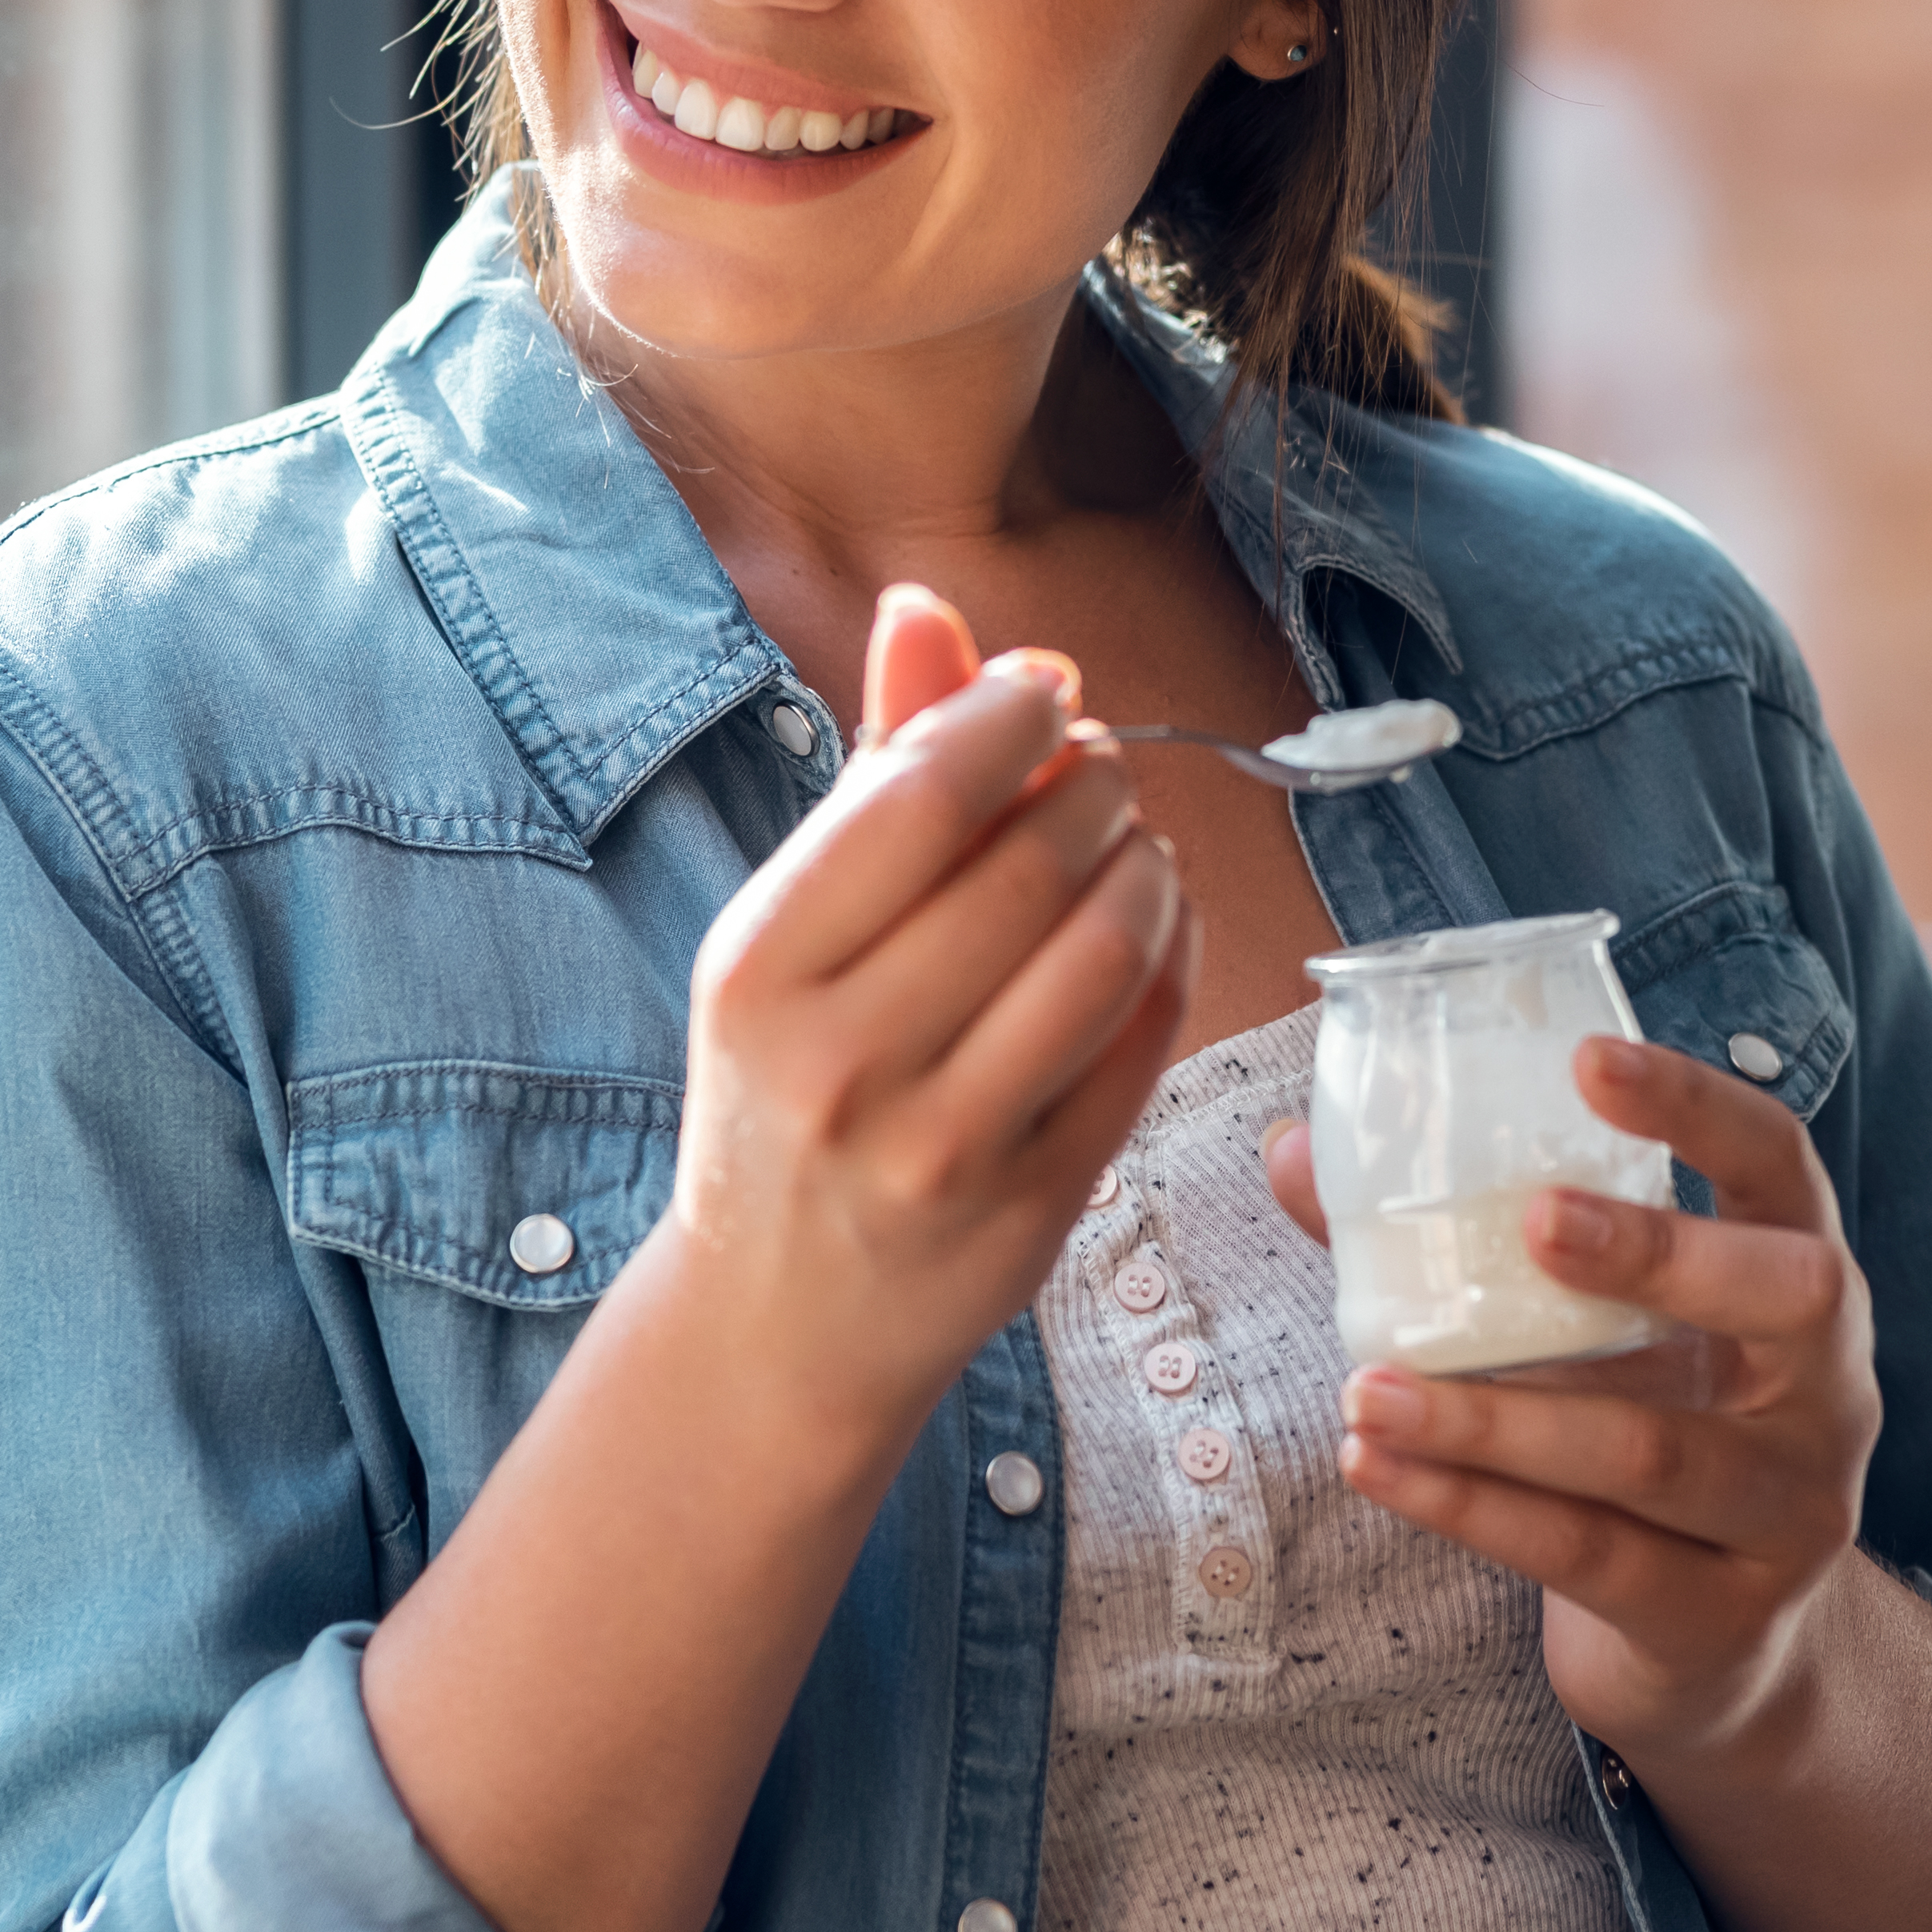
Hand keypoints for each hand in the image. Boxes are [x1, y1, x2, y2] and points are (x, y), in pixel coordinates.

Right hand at [646, 584, 1199, 1447]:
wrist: (774, 1323)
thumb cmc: (783, 1093)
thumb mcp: (786, 939)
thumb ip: (868, 773)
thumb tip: (928, 608)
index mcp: (759, 971)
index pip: (919, 796)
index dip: (1012, 720)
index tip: (1050, 693)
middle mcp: (841, 1060)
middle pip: (1025, 867)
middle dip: (1092, 791)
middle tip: (1101, 775)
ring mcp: (942, 1146)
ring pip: (1099, 955)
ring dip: (1144, 870)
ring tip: (1130, 849)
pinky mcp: (1032, 1208)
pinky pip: (1140, 1048)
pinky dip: (1172, 963)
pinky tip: (1157, 927)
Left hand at [1267, 1036, 1881, 1783]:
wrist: (1712, 1648)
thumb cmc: (1633, 1431)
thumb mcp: (1582, 1335)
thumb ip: (1455, 1245)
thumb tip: (1293, 1152)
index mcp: (1795, 1280)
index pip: (1778, 1164)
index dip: (1698, 1105)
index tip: (1587, 1061)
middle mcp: (1826, 1387)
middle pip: (1784, 1296)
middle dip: (1656, 1253)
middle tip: (1529, 1222)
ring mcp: (1790, 1509)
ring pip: (1650, 1450)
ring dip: (1495, 1419)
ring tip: (1367, 1388)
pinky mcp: (1723, 1613)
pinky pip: (1589, 1553)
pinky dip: (1472, 1508)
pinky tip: (1378, 1469)